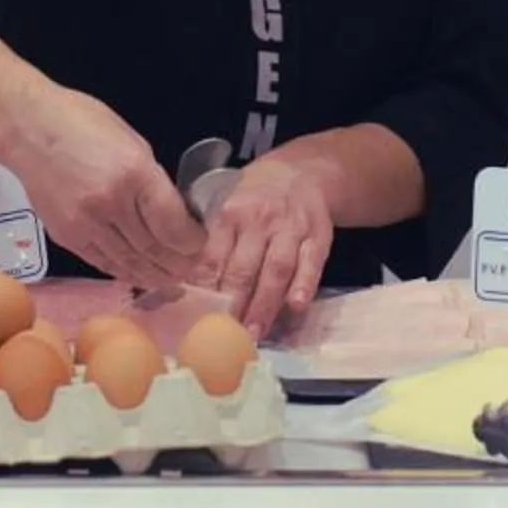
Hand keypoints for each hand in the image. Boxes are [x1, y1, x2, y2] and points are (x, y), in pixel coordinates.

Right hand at [9, 89, 205, 287]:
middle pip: (153, 248)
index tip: (199, 243)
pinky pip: (103, 263)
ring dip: (155, 275)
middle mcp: (111, 203)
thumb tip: (174, 214)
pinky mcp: (66, 236)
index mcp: (134, 173)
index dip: (192, 242)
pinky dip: (125, 272)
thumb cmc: (82, 123)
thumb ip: (153, 181)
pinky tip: (140, 275)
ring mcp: (85, 223)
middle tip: (193, 270)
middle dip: (178, 264)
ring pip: (129, 262)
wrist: (28, 128)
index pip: (172, 225)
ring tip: (172, 280)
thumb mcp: (133, 142)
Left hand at [199, 155, 333, 337]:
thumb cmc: (254, 199)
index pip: (214, 256)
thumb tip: (189, 287)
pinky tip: (296, 306)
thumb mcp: (228, 208)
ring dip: (265, 304)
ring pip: (276, 269)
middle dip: (235, 303)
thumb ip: (213, 244)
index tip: (197, 317)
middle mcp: (260, 220)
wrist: (302, 173)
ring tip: (255, 333)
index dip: (206, 288)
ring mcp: (291, 229)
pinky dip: (304, 285)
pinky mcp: (318, 237)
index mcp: (230, 214)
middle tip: (226, 335)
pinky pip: (311, 263)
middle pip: (244, 267)